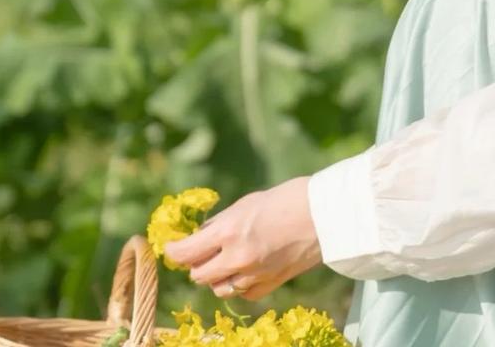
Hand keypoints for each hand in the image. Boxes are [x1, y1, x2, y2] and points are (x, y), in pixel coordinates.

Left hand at [161, 176, 322, 301]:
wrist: (323, 215)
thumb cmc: (286, 199)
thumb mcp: (246, 203)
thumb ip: (221, 223)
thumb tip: (201, 235)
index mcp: (229, 231)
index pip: (186, 253)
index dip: (173, 251)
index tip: (171, 246)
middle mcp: (238, 257)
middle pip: (199, 275)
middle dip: (195, 264)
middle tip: (199, 251)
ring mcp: (254, 275)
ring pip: (218, 289)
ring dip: (215, 277)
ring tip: (224, 260)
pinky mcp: (269, 286)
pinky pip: (241, 294)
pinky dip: (238, 284)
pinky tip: (245, 269)